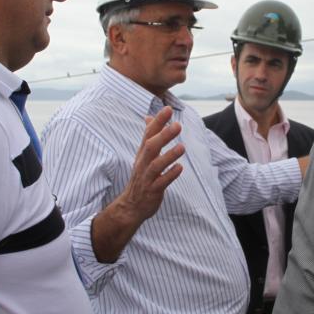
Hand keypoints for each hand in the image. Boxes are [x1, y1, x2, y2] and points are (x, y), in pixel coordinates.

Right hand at [120, 106, 185, 221]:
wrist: (131, 205)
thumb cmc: (142, 176)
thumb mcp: (143, 155)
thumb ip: (148, 136)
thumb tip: (149, 117)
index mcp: (142, 154)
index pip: (148, 134)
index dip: (158, 121)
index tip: (168, 108)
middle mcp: (143, 163)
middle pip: (151, 147)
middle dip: (163, 136)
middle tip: (178, 125)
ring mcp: (147, 177)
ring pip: (155, 165)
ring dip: (169, 156)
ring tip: (182, 147)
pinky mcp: (152, 191)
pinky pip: (161, 183)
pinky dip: (170, 175)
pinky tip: (180, 168)